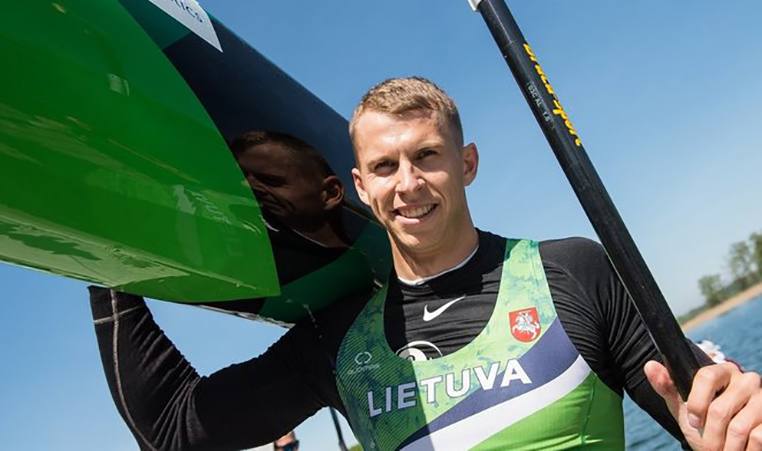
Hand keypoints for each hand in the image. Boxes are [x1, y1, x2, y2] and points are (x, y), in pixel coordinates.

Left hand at [645, 360, 761, 449]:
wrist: (728, 445)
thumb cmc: (703, 422)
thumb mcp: (682, 405)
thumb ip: (667, 386)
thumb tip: (650, 366)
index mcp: (722, 371)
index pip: (706, 376)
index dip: (696, 402)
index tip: (693, 422)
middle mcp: (747, 380)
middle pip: (720, 410)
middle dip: (710, 436)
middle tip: (709, 447)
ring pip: (739, 428)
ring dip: (727, 448)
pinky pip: (758, 437)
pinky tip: (742, 450)